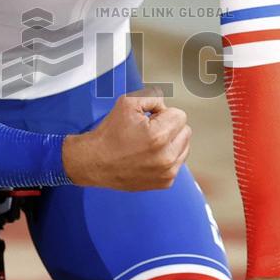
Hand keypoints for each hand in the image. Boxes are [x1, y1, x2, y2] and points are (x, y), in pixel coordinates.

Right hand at [61, 88, 190, 190]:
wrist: (95, 162)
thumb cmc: (109, 135)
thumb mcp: (127, 103)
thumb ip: (153, 97)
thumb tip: (165, 106)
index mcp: (158, 135)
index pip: (180, 115)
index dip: (163, 113)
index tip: (149, 119)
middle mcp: (165, 157)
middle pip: (185, 131)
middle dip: (170, 127)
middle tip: (149, 131)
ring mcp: (167, 172)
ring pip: (184, 147)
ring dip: (171, 143)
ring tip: (150, 144)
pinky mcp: (165, 182)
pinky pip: (177, 163)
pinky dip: (167, 158)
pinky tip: (150, 156)